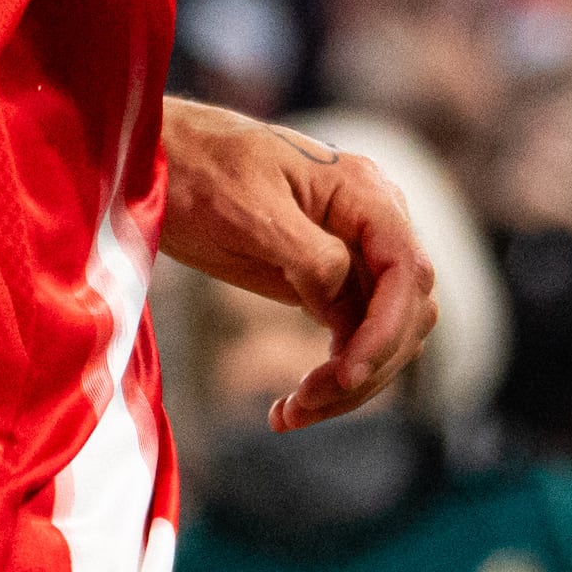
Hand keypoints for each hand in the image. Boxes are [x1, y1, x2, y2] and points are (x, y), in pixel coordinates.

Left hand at [158, 100, 437, 429]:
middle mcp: (372, 222)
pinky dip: (336, 376)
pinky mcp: (328, 280)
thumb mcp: (251, 212)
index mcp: (364, 193)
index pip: (407, 272)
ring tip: (291, 414)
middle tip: (303, 405)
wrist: (162, 158)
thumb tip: (349, 313)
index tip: (344, 376)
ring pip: (387, 333)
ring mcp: (354, 252)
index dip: (385, 331)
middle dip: (367, 367)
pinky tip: (294, 404)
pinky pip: (354, 336)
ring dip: (353, 384)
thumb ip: (311, 258)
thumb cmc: (201, 172)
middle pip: (409, 311)